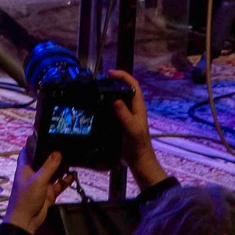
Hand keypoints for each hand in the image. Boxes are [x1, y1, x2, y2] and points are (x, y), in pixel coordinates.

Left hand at [5, 144, 72, 233]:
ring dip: (61, 167)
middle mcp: (33, 174)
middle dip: (53, 155)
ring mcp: (41, 184)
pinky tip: (73, 175)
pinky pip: (58, 185)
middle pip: (43, 161)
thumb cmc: (26, 198)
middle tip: (66, 146)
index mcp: (26, 167)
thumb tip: (58, 152)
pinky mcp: (48, 193)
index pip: (28, 151)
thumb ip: (49, 167)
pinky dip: (65, 180)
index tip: (47, 136)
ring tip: (72, 158)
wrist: (26, 221)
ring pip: (53, 172)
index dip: (36, 143)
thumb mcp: (38, 180)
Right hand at [107, 70, 164, 188]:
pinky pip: (113, 110)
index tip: (110, 73)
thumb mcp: (131, 128)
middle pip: (125, 89)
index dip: (123, 76)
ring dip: (110, 93)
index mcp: (138, 106)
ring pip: (119, 99)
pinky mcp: (120, 123)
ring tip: (97, 90)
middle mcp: (133, 108)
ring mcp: (127, 116)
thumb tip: (115, 99)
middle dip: (115, 82)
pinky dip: (106, 104)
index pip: (133, 85)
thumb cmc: (138, 144)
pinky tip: (97, 106)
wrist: (138, 160)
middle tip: (101, 80)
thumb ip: (124, 114)